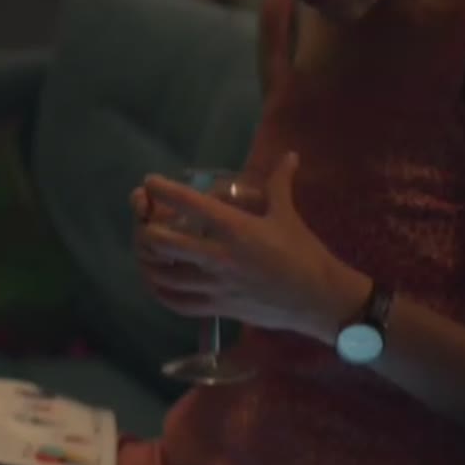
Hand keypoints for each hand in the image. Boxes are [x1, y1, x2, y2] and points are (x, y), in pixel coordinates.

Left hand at [130, 152, 370, 340]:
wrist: (319, 299)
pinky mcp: (218, 308)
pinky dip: (161, 292)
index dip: (163, 190)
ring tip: (145, 250)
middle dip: (146, 230)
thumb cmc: (304, 254)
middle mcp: (219, 257)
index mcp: (236, 228)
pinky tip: (157, 282)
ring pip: (165, 276)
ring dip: (148, 261)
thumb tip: (289, 155)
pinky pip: (178, 303)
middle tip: (144, 222)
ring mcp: (216, 286)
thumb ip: (280, 183)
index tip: (151, 183)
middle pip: (163, 243)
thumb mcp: (288, 215)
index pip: (189, 204)